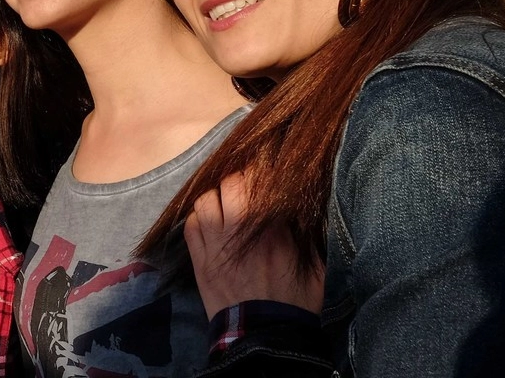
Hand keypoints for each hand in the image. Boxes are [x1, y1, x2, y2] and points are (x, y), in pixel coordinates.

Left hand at [184, 172, 323, 319]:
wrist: (265, 333)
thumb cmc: (295, 301)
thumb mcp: (314, 264)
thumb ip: (305, 232)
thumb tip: (298, 207)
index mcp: (272, 227)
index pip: (261, 180)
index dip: (262, 170)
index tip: (266, 170)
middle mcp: (239, 228)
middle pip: (230, 183)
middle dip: (239, 181)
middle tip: (246, 188)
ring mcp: (214, 242)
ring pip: (205, 200)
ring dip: (216, 199)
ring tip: (226, 206)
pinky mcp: (199, 259)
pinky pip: (189, 224)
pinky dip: (198, 218)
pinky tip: (209, 223)